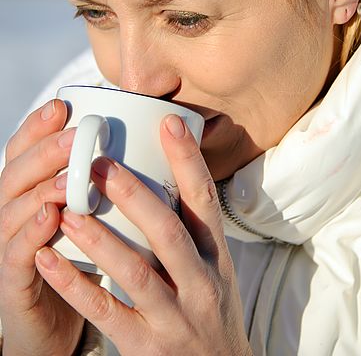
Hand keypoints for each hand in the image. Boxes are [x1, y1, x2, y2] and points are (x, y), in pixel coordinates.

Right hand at [0, 100, 85, 355]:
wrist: (57, 322)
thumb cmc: (79, 258)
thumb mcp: (87, 214)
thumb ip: (99, 183)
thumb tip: (140, 142)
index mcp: (32, 191)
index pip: (25, 151)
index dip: (38, 127)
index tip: (63, 105)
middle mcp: (14, 213)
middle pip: (17, 173)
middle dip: (46, 151)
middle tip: (75, 135)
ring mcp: (8, 246)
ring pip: (13, 209)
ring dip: (40, 190)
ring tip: (68, 177)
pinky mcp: (13, 281)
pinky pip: (17, 255)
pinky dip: (32, 235)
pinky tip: (52, 219)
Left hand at [34, 114, 251, 355]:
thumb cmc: (211, 307)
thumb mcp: (215, 265)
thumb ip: (192, 226)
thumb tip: (168, 170)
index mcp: (216, 254)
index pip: (204, 199)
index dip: (187, 160)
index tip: (167, 123)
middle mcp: (201, 281)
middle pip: (167, 230)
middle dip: (132, 193)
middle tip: (98, 163)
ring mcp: (175, 316)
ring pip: (135, 272)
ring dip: (99, 238)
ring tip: (66, 209)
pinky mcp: (147, 346)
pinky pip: (107, 313)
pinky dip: (75, 285)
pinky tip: (48, 260)